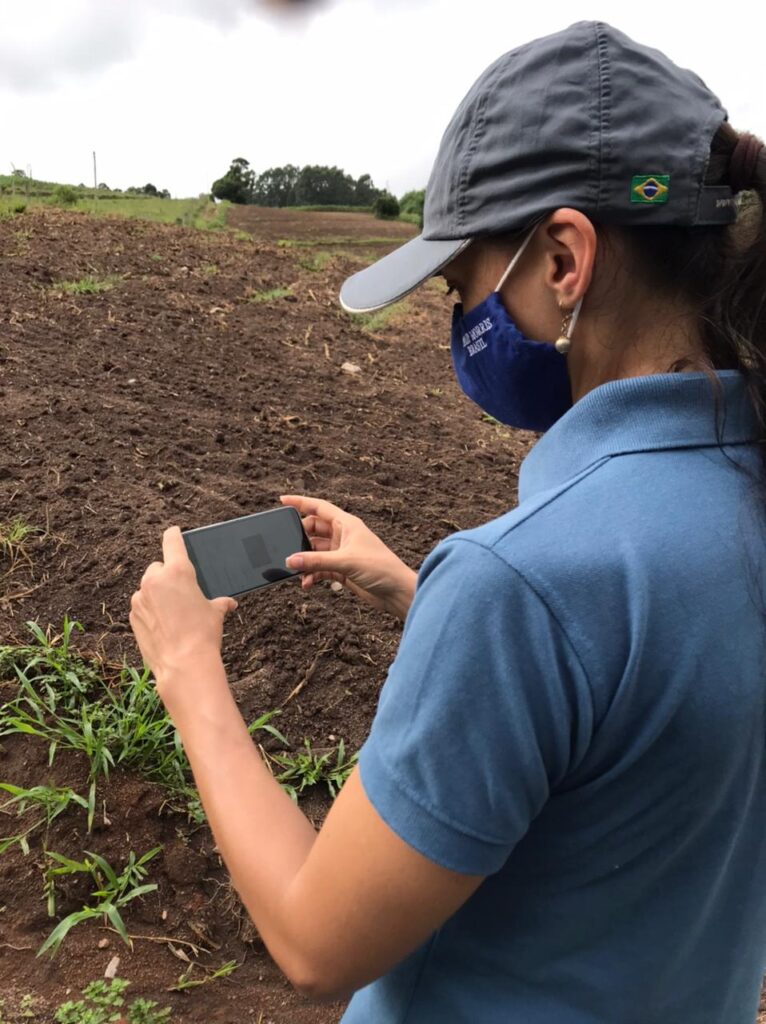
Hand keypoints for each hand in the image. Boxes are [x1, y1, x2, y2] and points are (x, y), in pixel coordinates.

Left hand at [129, 526, 237, 687]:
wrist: (183, 665)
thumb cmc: (203, 635)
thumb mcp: (216, 614)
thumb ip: (219, 603)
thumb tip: (229, 604)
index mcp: (178, 571)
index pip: (172, 542)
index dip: (174, 535)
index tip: (174, 532)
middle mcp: (155, 580)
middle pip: (158, 567)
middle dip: (167, 576)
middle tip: (182, 593)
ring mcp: (140, 598)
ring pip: (148, 588)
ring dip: (158, 595)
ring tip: (174, 614)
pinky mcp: (133, 616)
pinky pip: (142, 606)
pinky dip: (150, 611)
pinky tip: (164, 626)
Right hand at [280, 495, 416, 619]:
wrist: (397, 592)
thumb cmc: (380, 568)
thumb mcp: (345, 561)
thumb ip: (316, 561)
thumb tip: (290, 560)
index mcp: (347, 524)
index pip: (319, 507)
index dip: (300, 502)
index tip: (282, 500)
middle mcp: (343, 536)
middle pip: (314, 530)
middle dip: (300, 537)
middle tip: (287, 545)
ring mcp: (342, 553)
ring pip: (315, 551)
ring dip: (305, 560)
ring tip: (295, 569)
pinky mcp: (342, 570)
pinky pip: (320, 568)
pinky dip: (312, 574)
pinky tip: (307, 583)